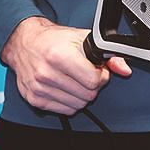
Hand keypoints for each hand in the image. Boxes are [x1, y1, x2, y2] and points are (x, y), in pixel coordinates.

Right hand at [0, 17, 129, 114]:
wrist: (24, 43)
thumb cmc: (53, 40)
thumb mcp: (83, 39)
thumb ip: (107, 54)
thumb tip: (124, 69)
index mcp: (59, 56)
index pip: (93, 81)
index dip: (101, 76)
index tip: (98, 70)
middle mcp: (47, 73)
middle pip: (87, 95)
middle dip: (93, 86)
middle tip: (86, 74)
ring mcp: (39, 88)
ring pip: (78, 105)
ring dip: (82, 95)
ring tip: (75, 80)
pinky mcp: (34, 99)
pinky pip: (65, 110)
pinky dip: (70, 102)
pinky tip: (67, 88)